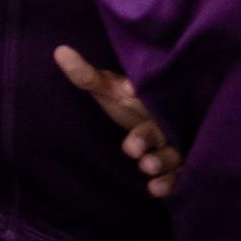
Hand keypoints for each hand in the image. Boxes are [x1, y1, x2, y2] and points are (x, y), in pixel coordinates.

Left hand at [54, 45, 181, 197]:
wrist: (148, 126)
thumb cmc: (128, 105)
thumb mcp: (109, 90)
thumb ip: (86, 76)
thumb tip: (59, 50)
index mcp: (152, 99)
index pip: (153, 91)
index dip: (141, 92)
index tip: (129, 90)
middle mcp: (167, 121)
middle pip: (160, 128)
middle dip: (147, 137)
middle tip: (130, 147)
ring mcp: (175, 144)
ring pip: (173, 153)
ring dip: (160, 161)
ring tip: (145, 166)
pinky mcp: (181, 166)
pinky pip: (179, 176)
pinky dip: (169, 183)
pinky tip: (155, 189)